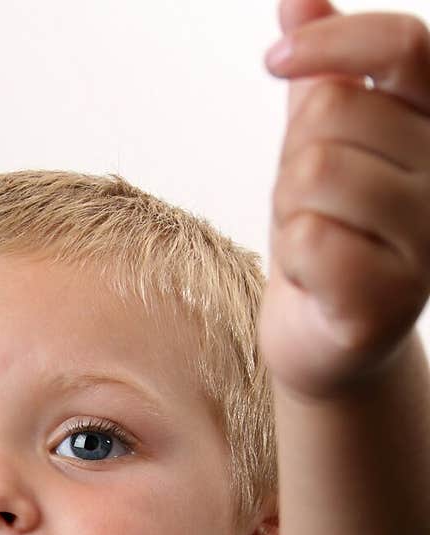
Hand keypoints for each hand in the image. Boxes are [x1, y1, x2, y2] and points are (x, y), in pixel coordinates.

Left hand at [258, 0, 429, 398]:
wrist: (326, 340)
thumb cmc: (327, 235)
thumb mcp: (321, 143)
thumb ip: (321, 71)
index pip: (405, 47)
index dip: (333, 43)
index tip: (273, 62)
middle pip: (333, 116)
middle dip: (293, 161)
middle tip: (311, 209)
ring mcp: (429, 240)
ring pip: (314, 173)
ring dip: (289, 211)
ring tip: (315, 243)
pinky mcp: (394, 297)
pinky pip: (310, 238)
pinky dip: (293, 260)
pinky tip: (316, 281)